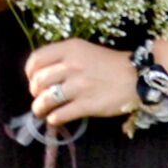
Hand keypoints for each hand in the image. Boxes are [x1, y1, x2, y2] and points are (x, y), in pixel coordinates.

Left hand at [22, 36, 137, 128]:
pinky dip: (54, 118)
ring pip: (46, 99)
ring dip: (39, 108)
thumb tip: (40, 76)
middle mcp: (72, 66)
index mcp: (70, 49)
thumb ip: (63, 58)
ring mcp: (80, 86)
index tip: (33, 80)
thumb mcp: (84, 50)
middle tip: (39, 96)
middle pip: (38, 81)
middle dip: (34, 92)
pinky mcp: (88, 104)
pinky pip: (61, 114)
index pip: (36, 59)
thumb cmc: (109, 64)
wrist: (138, 76)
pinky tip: (55, 118)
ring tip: (41, 111)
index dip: (29, 72)